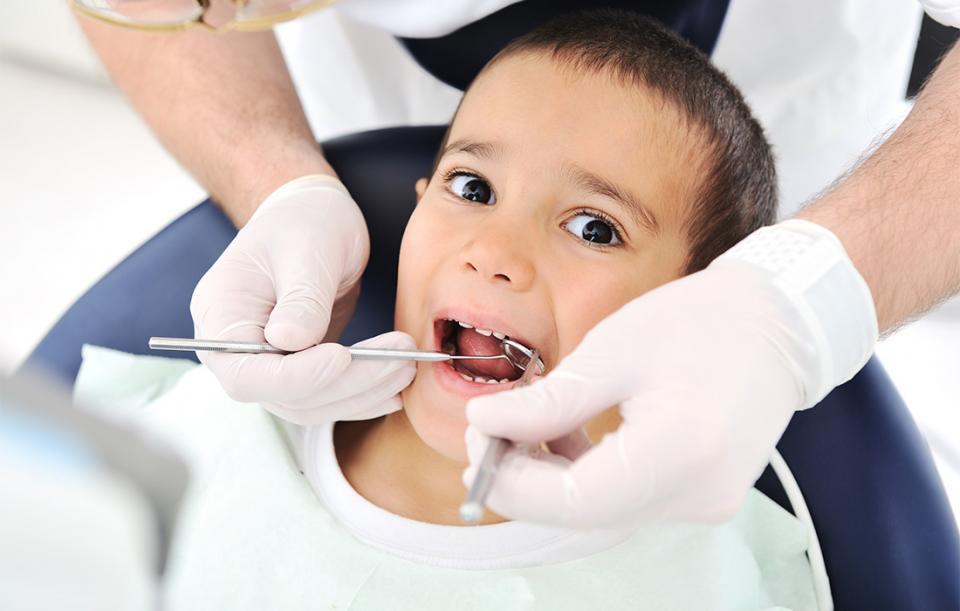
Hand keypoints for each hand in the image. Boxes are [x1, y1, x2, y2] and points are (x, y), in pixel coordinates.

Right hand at [191, 175, 415, 423]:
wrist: (314, 218)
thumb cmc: (304, 222)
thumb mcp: (307, 247)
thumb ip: (301, 297)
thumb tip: (290, 342)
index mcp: (220, 317)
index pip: (246, 374)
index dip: (296, 376)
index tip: (343, 356)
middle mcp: (237, 352)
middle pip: (285, 396)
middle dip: (347, 385)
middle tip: (400, 361)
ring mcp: (269, 365)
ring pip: (312, 404)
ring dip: (363, 393)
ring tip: (407, 366)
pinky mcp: (301, 369)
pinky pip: (329, 395)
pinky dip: (364, 393)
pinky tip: (396, 385)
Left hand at [464, 220, 877, 526]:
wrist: (774, 326)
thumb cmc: (698, 323)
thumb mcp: (612, 350)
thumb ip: (548, 401)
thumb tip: (485, 425)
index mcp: (681, 452)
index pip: (574, 501)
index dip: (512, 480)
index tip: (475, 436)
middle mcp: (697, 494)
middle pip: (582, 512)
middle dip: (523, 477)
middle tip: (488, 426)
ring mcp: (702, 502)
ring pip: (598, 508)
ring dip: (550, 473)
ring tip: (527, 419)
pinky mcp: (698, 496)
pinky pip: (622, 498)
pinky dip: (582, 472)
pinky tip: (564, 432)